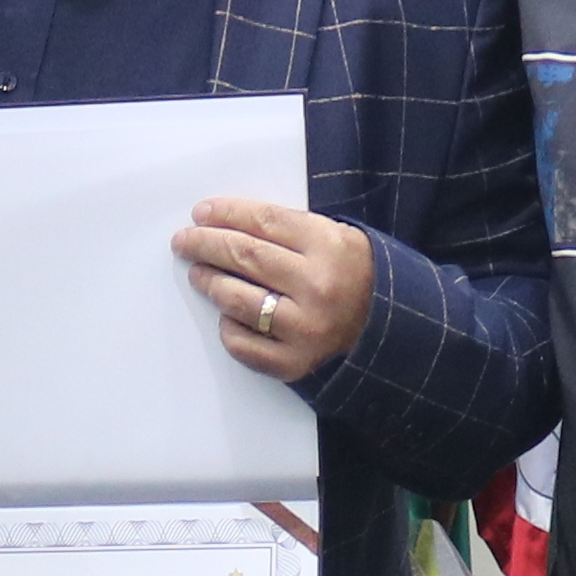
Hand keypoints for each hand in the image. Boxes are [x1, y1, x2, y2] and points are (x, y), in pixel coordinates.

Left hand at [171, 199, 374, 383]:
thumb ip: (290, 229)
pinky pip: (244, 344)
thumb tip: (227, 223)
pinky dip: (228, 327)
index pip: (265, 222)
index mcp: (330, 247)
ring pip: (238, 300)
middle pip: (245, 256)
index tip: (201, 212)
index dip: (227, 214)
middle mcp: (318, 287)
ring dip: (210, 282)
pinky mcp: (295, 363)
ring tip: (198, 272)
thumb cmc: (356, 277)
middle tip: (184, 241)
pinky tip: (227, 314)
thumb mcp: (338, 238)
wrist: (391, 330)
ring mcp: (306, 329)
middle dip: (206, 244)